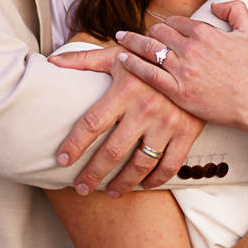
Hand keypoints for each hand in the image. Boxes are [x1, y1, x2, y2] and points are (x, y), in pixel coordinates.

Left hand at [51, 48, 204, 196]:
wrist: (195, 58)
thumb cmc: (149, 58)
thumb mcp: (118, 55)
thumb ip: (84, 60)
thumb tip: (52, 63)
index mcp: (125, 89)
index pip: (92, 123)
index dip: (74, 144)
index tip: (61, 160)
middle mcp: (146, 108)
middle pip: (113, 151)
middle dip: (93, 173)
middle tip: (80, 187)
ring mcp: (168, 122)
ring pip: (141, 164)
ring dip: (123, 183)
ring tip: (110, 192)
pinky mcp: (188, 131)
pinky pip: (170, 165)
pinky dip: (156, 180)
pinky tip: (143, 185)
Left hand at [115, 0, 247, 129]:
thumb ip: (235, 9)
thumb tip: (215, 4)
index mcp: (205, 32)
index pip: (175, 21)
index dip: (166, 24)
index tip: (161, 29)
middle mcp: (190, 48)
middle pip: (158, 32)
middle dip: (148, 32)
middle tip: (137, 34)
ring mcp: (182, 69)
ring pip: (149, 49)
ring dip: (132, 42)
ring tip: (120, 39)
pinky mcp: (177, 90)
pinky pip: (148, 73)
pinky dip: (132, 64)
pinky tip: (122, 59)